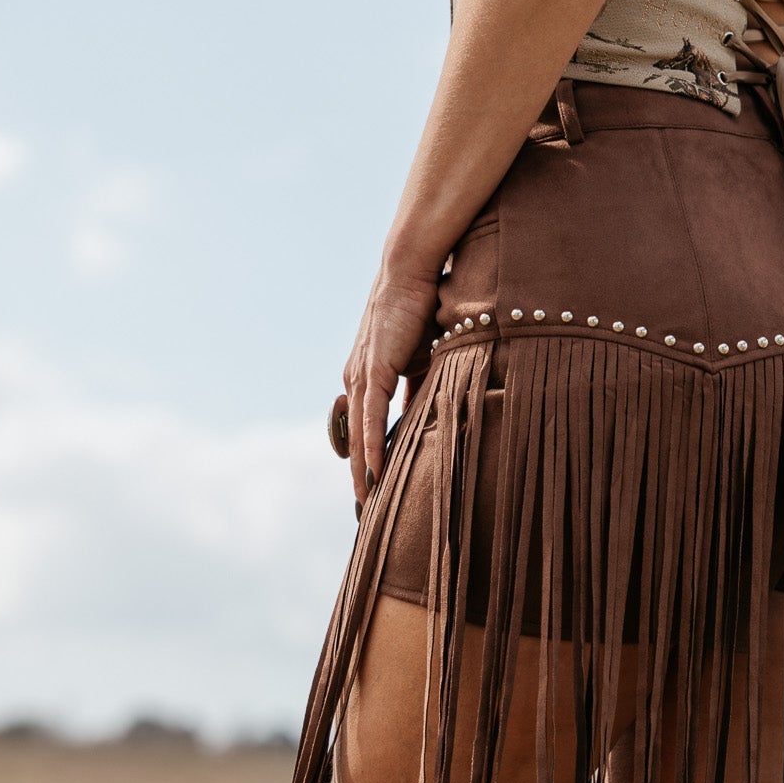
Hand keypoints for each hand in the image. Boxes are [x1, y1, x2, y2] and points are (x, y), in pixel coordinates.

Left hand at [342, 263, 440, 504]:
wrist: (411, 273)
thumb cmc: (420, 309)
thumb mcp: (423, 361)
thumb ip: (421, 391)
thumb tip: (428, 417)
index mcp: (366, 376)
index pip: (364, 427)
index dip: (367, 459)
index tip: (374, 487)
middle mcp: (356, 379)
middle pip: (354, 439)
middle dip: (359, 475)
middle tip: (365, 509)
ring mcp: (361, 376)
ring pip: (358, 434)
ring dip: (361, 470)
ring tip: (367, 502)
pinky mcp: (372, 371)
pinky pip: (370, 418)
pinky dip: (371, 447)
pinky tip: (373, 472)